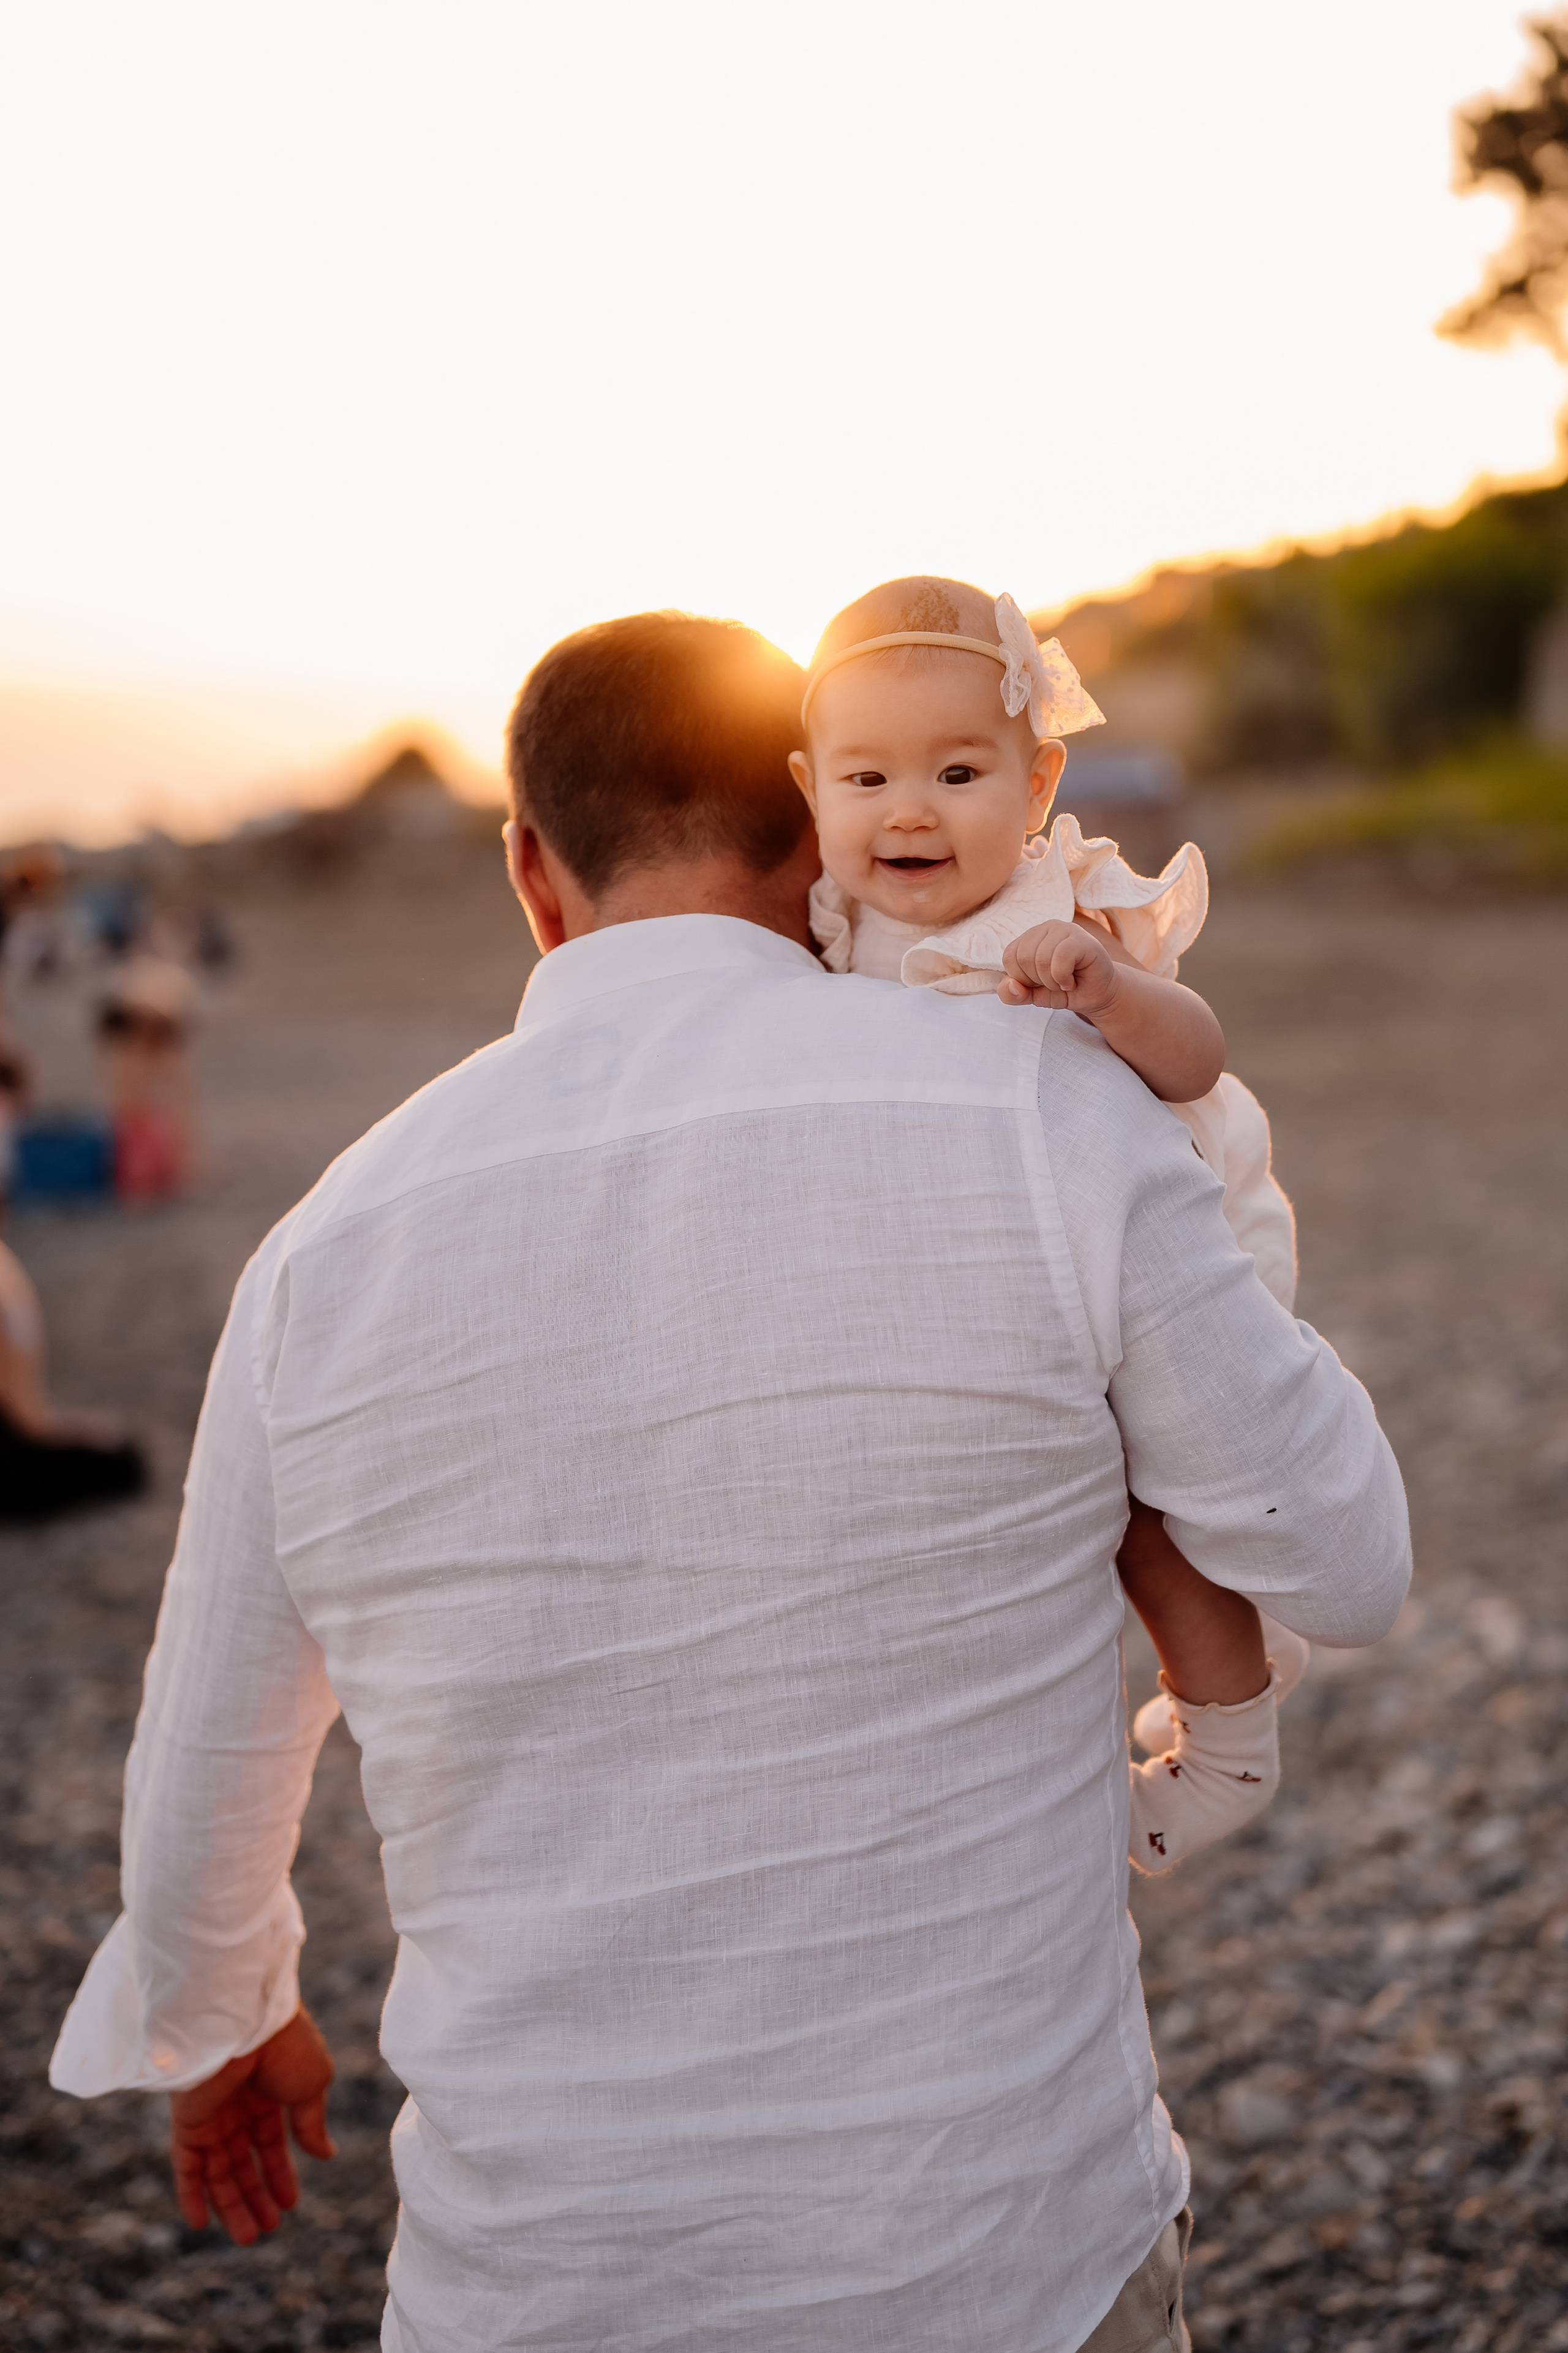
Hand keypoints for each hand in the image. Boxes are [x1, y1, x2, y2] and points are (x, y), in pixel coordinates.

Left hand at [169, 2005, 336, 2244]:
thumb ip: (312, 2123)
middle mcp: (236, 2105)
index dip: (280, 2173)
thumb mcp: (313, 2084)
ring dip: (231, 2205)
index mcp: (268, 2090)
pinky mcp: (187, 2123)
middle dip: (255, 2196)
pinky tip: (200, 2223)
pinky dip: (191, 2195)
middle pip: (243, 2161)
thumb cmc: (286, 2045)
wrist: (244, 2020)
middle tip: (266, 2231)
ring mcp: (210, 2115)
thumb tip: (325, 2155)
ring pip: (218, 2171)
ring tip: (248, 2238)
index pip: (270, 2141)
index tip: (290, 2205)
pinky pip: (186, 2167)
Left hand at [998, 919, 1118, 1012]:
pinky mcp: (1082, 939)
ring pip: (1041, 958)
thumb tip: (1010, 986)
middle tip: (1056, 982)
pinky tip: (1071, 981)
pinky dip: (1063, 977)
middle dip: (1038, 981)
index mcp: (1030, 937)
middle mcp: (1046, 927)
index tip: (1041, 983)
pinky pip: (1060, 958)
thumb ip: (1014, 994)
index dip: (1022, 979)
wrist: (1099, 995)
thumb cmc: (1066, 990)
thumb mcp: (1034, 996)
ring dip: (1052, 981)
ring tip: (1065, 981)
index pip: (1009, 957)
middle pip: (1023, 957)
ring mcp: (1065, 929)